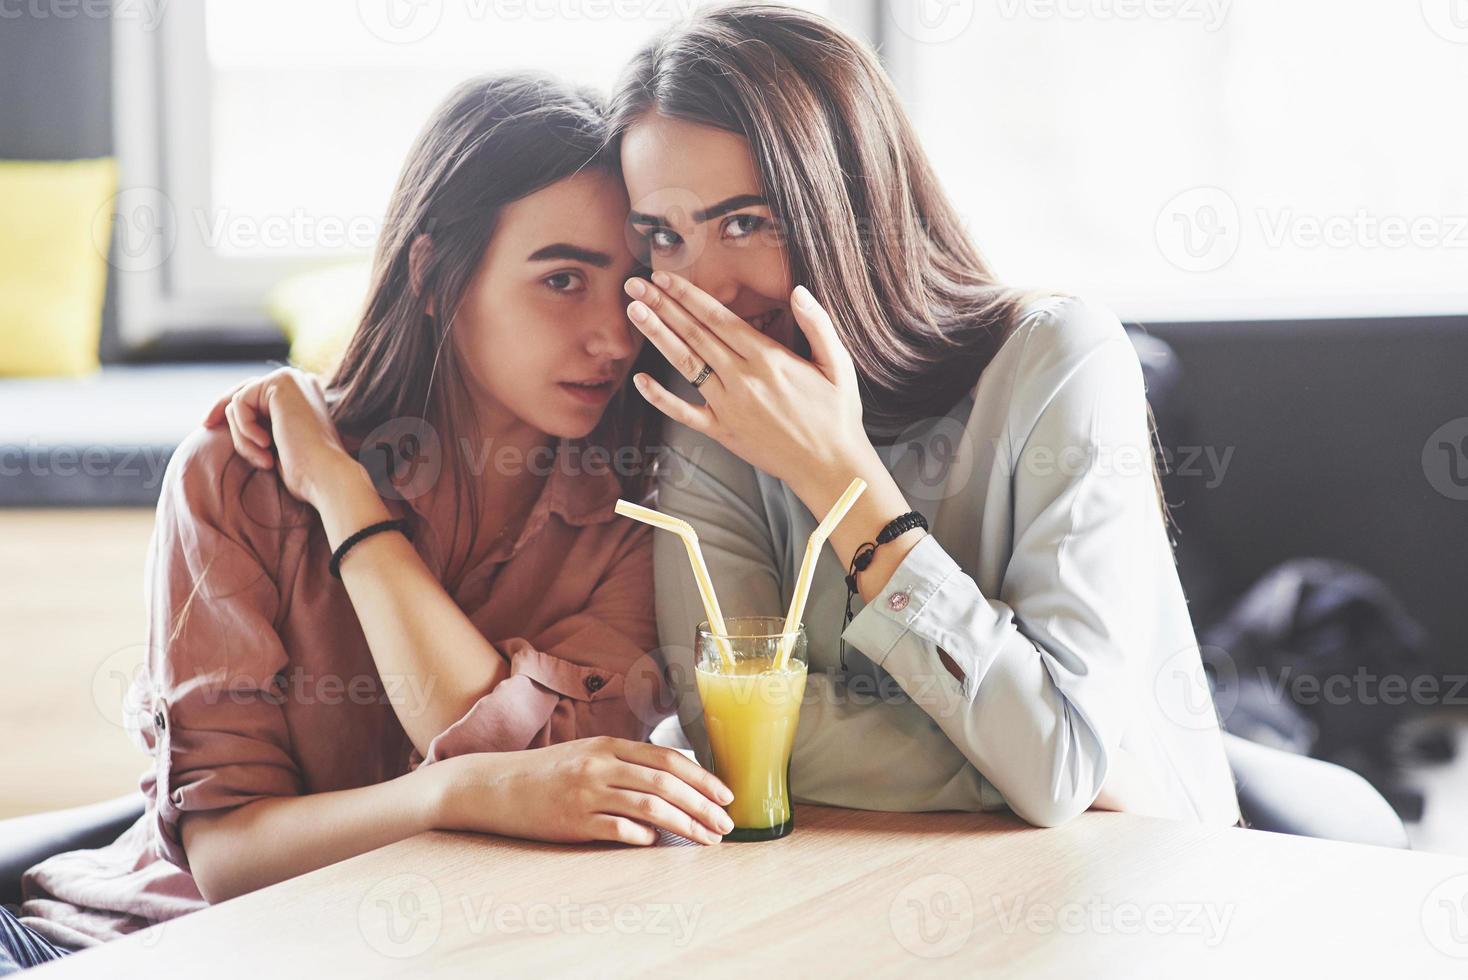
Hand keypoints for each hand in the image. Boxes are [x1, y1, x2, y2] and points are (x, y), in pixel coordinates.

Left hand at [201, 367, 355, 508]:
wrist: (325, 475)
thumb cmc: (305, 471)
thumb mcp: (278, 443)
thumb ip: (261, 424)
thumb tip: (226, 415)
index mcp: (303, 393)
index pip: (255, 394)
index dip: (231, 408)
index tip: (208, 423)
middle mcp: (298, 380)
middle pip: (243, 391)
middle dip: (223, 410)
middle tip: (206, 425)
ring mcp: (290, 378)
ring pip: (239, 402)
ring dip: (242, 436)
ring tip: (263, 458)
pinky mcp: (280, 383)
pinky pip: (240, 404)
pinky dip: (245, 430)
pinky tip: (267, 446)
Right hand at [430, 736, 735, 845]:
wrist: (496, 785)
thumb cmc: (549, 772)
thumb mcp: (589, 754)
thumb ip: (627, 763)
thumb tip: (674, 780)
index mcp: (609, 746)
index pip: (668, 759)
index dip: (703, 778)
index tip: (726, 796)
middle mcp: (601, 765)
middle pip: (666, 783)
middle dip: (703, 805)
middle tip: (726, 824)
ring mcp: (586, 793)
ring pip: (650, 807)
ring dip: (685, 824)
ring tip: (706, 838)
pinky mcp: (572, 821)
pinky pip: (616, 829)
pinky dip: (642, 835)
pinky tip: (657, 842)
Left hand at [623, 271, 870, 497]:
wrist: (829, 466)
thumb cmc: (837, 414)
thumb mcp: (838, 364)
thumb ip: (818, 324)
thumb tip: (799, 291)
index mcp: (769, 358)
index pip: (719, 318)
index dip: (689, 295)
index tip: (666, 277)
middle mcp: (743, 379)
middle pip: (695, 334)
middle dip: (663, 306)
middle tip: (636, 284)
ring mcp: (728, 406)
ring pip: (685, 364)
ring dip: (658, 336)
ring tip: (634, 312)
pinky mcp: (722, 432)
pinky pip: (684, 412)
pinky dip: (660, 398)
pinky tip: (639, 380)